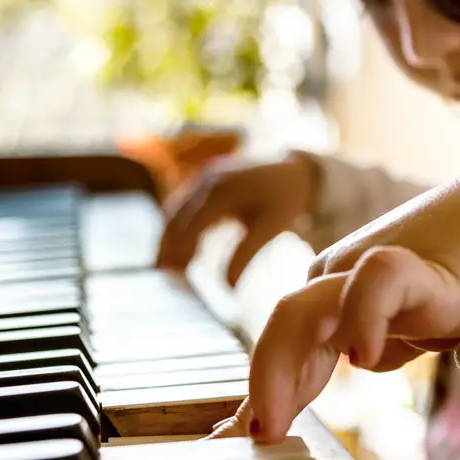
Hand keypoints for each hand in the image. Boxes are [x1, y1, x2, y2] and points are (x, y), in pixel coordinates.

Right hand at [155, 152, 319, 285]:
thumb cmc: (285, 200)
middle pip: (176, 217)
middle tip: (165, 274)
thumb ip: (246, 256)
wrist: (294, 170)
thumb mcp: (271, 228)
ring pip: (175, 210)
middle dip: (168, 246)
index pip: (192, 225)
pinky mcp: (205, 179)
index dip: (180, 250)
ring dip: (169, 236)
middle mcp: (207, 180)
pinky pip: (183, 203)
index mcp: (222, 192)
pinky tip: (178, 246)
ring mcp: (204, 176)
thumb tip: (228, 289)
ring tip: (167, 265)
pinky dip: (177, 225)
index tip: (176, 274)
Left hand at [224, 167, 459, 443]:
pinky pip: (377, 281)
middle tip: (253, 441)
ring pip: (307, 306)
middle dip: (262, 384)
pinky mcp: (415, 269)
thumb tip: (264, 424)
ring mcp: (367, 273)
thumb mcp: (373, 347)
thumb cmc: (430, 303)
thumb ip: (322, 374)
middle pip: (283, 326)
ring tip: (274, 422)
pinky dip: (364, 318)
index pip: (280, 349)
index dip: (261, 396)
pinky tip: (364, 358)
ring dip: (282, 367)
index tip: (236, 444)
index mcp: (322, 306)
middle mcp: (335, 284)